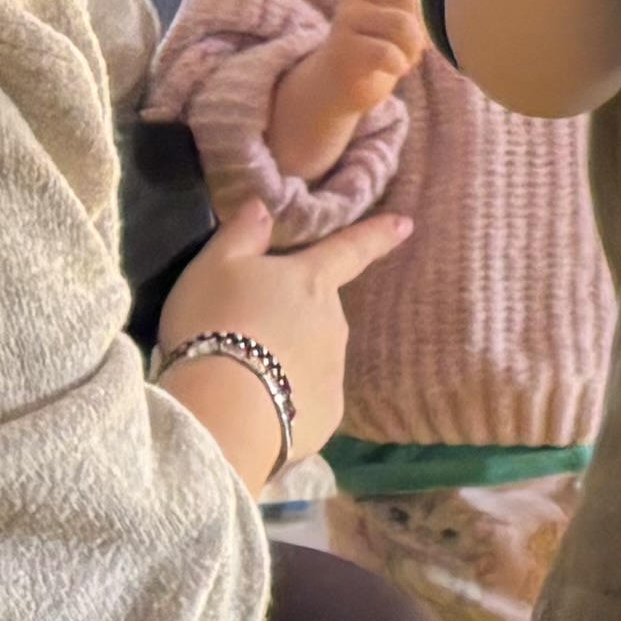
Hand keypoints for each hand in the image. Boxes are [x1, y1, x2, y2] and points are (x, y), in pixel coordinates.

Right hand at [158, 197, 410, 484]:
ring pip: (314, 355)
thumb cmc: (215, 324)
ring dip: (288, 358)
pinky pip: (307, 399)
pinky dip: (288, 398)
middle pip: (320, 310)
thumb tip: (263, 206)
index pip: (350, 249)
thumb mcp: (214, 266)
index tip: (406, 224)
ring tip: (242, 373)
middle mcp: (334, 322)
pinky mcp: (328, 414)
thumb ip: (241, 234)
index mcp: (312, 280)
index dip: (377, 234)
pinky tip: (255, 407)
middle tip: (248, 330)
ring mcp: (336, 370)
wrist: (223, 409)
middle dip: (296, 316)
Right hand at [260, 0, 430, 177]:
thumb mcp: (406, 20)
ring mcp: (346, 17)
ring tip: (404, 59)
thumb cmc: (382, 51)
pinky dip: (399, 64)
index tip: (423, 27)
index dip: (432, 5)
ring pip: (402, 22)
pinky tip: (392, 69)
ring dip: (412, 48)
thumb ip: (425, 1)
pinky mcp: (342, 46)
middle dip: (422, 27)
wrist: (337, 86)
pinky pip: (387, 52)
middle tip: (415, 48)